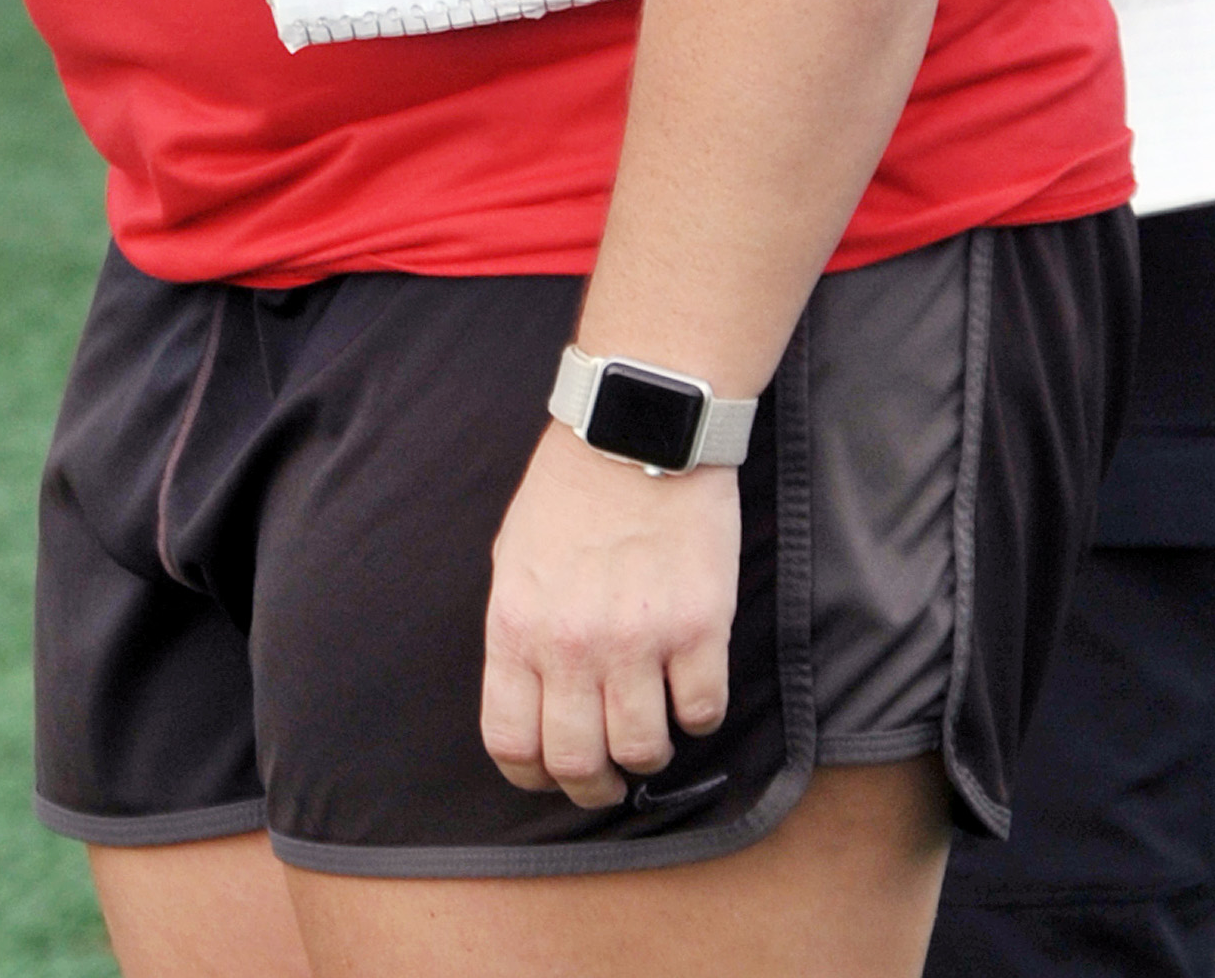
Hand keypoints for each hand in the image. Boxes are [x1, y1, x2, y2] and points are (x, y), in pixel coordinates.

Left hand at [480, 420, 738, 809]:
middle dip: (594, 787)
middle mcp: (571, 644)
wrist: (637, 427)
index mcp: (516, 626)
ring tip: (653, 731)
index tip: (553, 776)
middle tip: (610, 778)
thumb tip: (529, 697)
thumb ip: (518, 632)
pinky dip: (698, 714)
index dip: (533, 778)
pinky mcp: (698, 626)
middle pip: (579, 764)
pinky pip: (702, 711)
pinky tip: (691, 686)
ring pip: (643, 749)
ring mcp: (637, 638)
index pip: (511, 743)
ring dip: (648, 754)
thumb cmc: (570, 489)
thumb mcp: (515, 557)